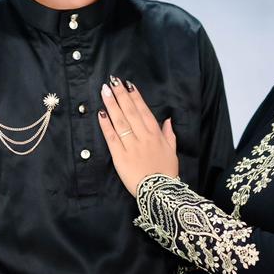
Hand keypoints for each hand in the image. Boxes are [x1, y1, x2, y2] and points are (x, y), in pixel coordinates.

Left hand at [97, 76, 178, 194]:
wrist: (159, 192)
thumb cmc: (166, 172)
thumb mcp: (172, 151)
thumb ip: (169, 134)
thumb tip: (168, 120)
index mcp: (156, 134)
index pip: (144, 111)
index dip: (135, 97)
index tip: (128, 85)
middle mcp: (143, 136)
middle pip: (130, 112)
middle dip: (121, 95)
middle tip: (112, 81)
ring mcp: (131, 145)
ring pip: (120, 121)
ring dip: (112, 104)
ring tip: (104, 91)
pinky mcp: (120, 156)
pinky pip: (111, 137)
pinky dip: (106, 125)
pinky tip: (100, 113)